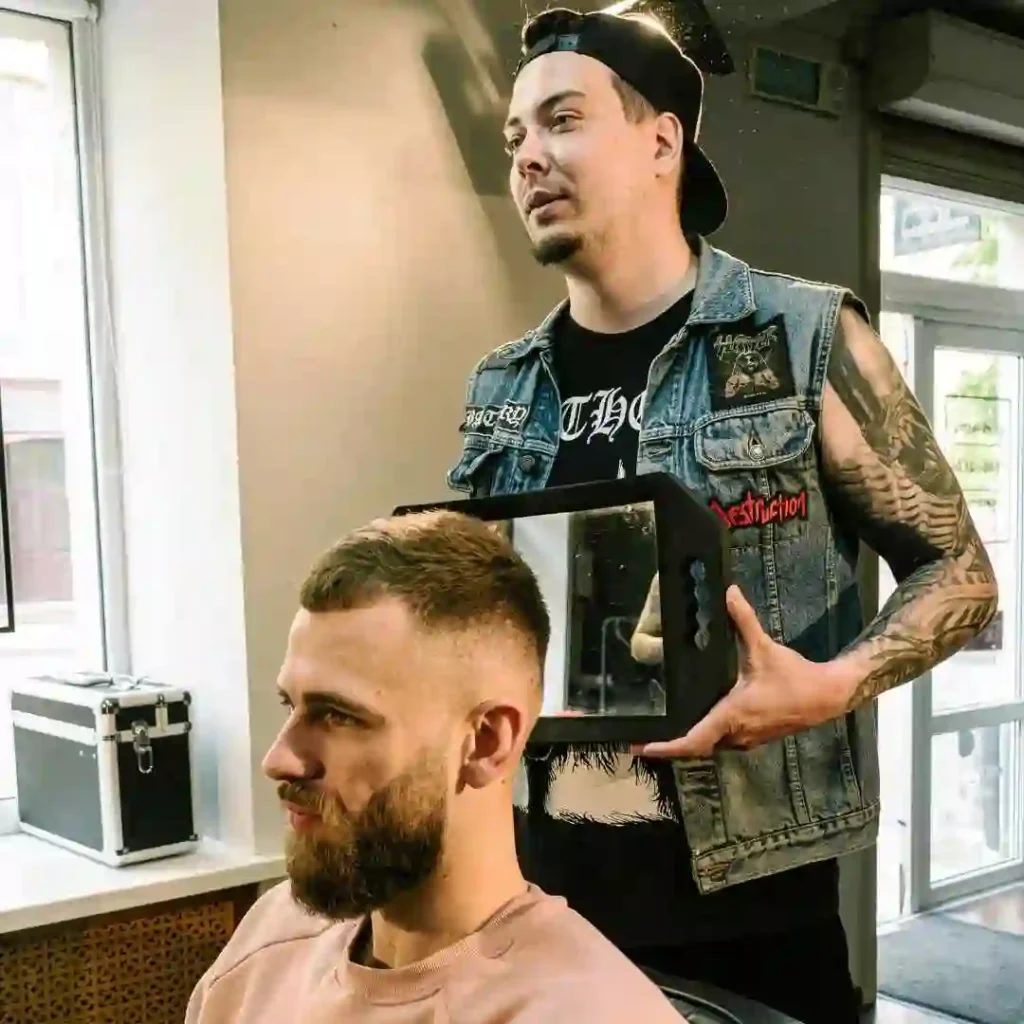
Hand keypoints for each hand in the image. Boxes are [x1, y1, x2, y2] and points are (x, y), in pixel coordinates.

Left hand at [631, 585, 852, 758]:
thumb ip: (744, 620)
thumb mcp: (764, 648)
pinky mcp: (753, 737)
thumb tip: (729, 592)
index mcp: (732, 715)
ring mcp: (746, 739)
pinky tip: (692, 721)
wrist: (826, 696)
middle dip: (668, 745)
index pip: (693, 740)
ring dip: (686, 741)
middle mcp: (736, 734)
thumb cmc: (794, 677)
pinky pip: (721, 742)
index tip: (642, 747)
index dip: (666, 746)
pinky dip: (703, 736)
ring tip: (659, 730)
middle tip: (639, 739)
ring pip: (709, 745)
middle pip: (696, 747)